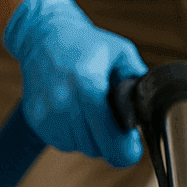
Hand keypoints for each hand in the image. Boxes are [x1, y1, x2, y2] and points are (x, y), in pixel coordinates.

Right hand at [3, 0, 146, 166]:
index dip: (127, 150)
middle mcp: (63, 103)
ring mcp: (46, 114)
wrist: (44, 36)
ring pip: (81, 148)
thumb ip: (139, 80)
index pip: (111, 141)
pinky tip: (75, 113)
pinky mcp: (36, 120)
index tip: (132, 145)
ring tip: (91, 112)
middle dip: (110, 140)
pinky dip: (73, 134)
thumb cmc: (85, 44)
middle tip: (112, 119)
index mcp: (88, 85)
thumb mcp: (121, 53)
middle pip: (98, 149)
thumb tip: (151, 108)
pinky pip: (63, 143)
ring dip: (91, 138)